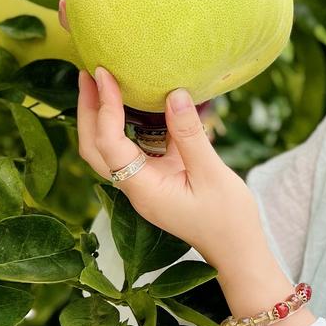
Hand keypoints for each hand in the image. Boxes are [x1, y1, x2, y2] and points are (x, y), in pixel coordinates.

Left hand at [75, 63, 262, 267]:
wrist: (237, 252)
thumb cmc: (228, 220)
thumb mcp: (212, 174)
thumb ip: (190, 134)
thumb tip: (174, 94)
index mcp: (143, 189)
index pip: (110, 143)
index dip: (105, 107)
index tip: (106, 75)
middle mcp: (135, 188)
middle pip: (95, 147)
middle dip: (88, 109)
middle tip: (90, 73)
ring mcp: (144, 185)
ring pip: (109, 149)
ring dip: (102, 117)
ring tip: (104, 83)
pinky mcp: (157, 181)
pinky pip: (133, 150)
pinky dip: (128, 125)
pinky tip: (138, 104)